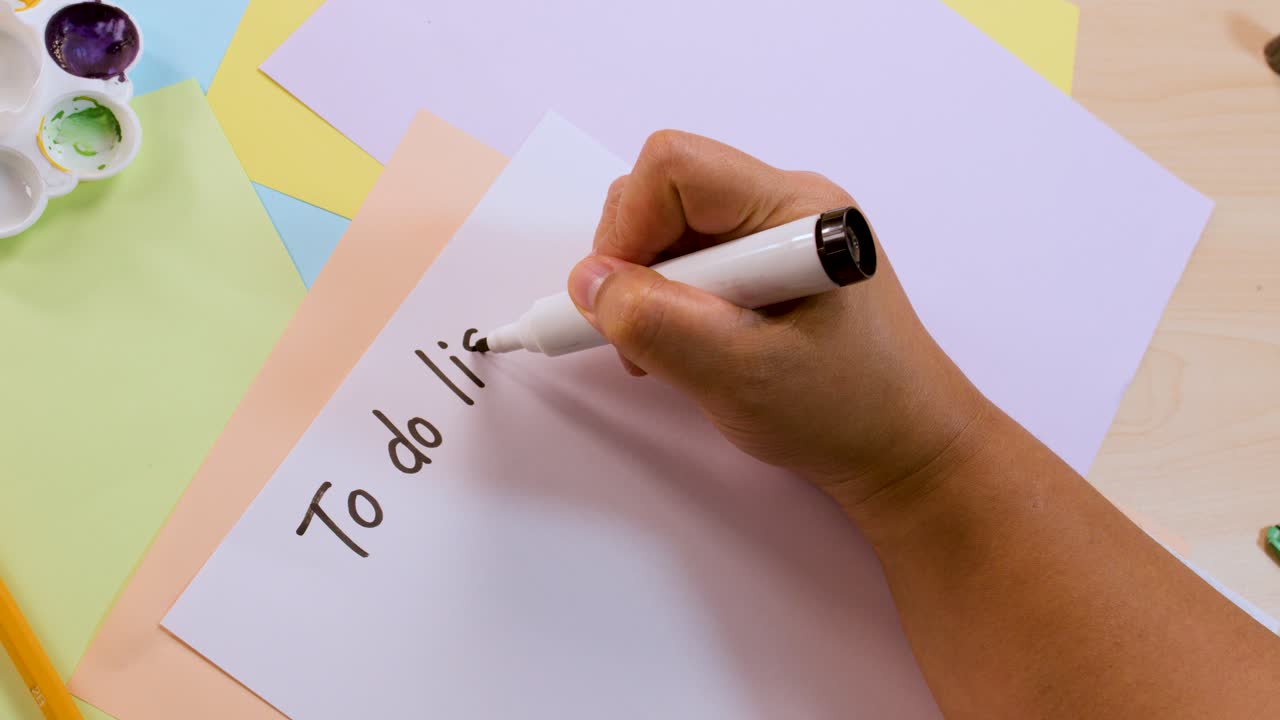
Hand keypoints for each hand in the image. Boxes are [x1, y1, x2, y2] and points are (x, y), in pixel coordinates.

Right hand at [568, 131, 993, 513]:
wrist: (904, 450)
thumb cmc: (847, 411)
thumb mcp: (738, 373)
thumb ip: (655, 323)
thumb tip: (589, 284)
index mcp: (795, 210)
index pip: (675, 167)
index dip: (629, 226)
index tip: (619, 297)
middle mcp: (785, 208)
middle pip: (664, 191)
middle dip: (632, 261)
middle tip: (639, 334)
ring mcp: (776, 237)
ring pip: (670, 228)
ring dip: (647, 288)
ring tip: (668, 352)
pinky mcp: (766, 268)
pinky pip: (691, 260)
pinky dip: (668, 303)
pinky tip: (686, 349)